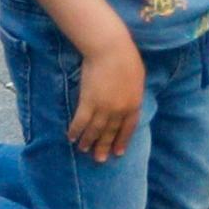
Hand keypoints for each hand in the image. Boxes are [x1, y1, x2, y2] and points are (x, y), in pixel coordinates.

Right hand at [68, 27, 145, 160]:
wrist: (111, 49)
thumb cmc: (126, 57)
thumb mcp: (137, 77)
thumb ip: (133, 92)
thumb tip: (129, 99)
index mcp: (134, 104)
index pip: (128, 128)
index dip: (122, 141)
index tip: (118, 152)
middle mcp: (119, 110)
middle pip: (111, 132)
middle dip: (104, 146)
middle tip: (99, 159)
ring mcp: (104, 108)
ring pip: (95, 130)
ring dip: (88, 141)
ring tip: (83, 150)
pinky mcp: (88, 102)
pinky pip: (81, 121)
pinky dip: (76, 130)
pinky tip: (71, 137)